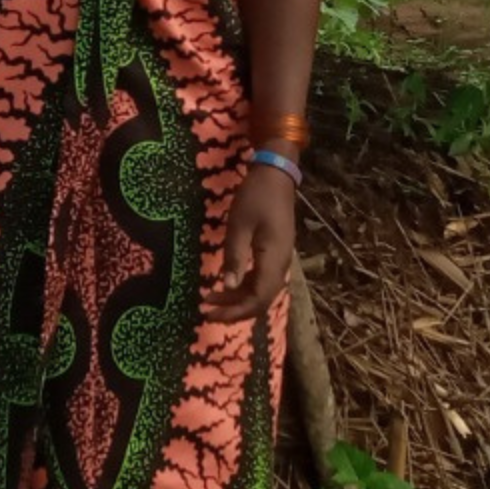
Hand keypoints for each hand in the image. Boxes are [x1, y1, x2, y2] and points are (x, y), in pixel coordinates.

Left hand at [206, 165, 295, 322]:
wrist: (276, 174)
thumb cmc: (256, 196)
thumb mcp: (239, 225)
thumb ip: (234, 257)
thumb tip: (227, 286)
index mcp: (274, 259)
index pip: (258, 299)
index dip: (236, 311)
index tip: (211, 314)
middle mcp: (281, 264)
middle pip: (261, 299)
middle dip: (235, 310)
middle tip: (208, 311)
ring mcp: (280, 258)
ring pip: (262, 290)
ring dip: (238, 298)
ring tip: (212, 298)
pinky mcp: (276, 252)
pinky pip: (262, 277)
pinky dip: (245, 285)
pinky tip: (228, 282)